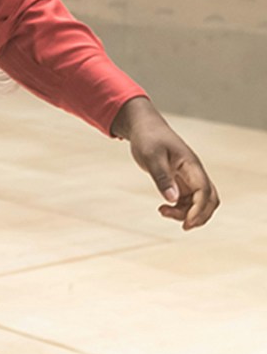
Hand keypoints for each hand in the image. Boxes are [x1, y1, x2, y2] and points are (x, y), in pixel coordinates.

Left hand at [113, 97, 219, 229]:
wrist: (143, 127)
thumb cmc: (148, 139)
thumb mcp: (151, 157)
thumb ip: (162, 177)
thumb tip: (173, 199)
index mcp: (191, 165)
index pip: (204, 191)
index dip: (199, 210)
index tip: (186, 223)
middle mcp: (194, 172)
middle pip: (210, 199)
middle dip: (200, 216)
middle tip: (182, 226)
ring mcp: (189, 177)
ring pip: (199, 202)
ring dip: (187, 213)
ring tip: (163, 211)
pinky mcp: (180, 180)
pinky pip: (188, 199)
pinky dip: (180, 208)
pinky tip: (164, 208)